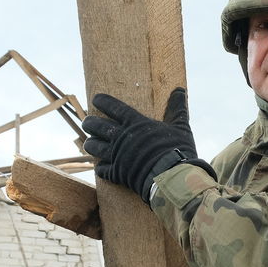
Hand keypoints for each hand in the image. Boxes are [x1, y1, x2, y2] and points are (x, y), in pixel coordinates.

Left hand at [81, 87, 213, 201]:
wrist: (171, 176)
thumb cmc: (177, 150)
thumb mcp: (180, 127)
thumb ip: (176, 109)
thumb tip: (180, 90)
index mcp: (136, 123)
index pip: (114, 108)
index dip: (103, 101)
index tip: (96, 99)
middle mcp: (122, 137)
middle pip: (97, 126)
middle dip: (89, 123)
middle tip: (87, 122)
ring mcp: (117, 155)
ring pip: (94, 147)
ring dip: (90, 144)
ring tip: (89, 143)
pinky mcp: (117, 172)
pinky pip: (102, 170)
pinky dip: (100, 168)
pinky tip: (101, 167)